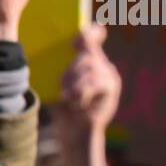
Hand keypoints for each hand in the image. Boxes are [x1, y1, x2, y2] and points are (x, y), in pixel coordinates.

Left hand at [55, 24, 121, 165]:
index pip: (92, 37)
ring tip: (68, 97)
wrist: (76, 132)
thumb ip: (64, 69)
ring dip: (75, 83)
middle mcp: (102, 65)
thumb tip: (54, 51)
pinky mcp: (112, 87)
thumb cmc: (64, 107)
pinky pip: (97, 81)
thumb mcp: (61, 84)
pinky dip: (84, 91)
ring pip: (90, 67)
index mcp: (89, 62)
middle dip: (71, 70)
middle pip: (87, 53)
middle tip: (63, 89)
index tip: (75, 39)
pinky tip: (78, 102)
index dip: (88, 33)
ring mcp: (109, 75)